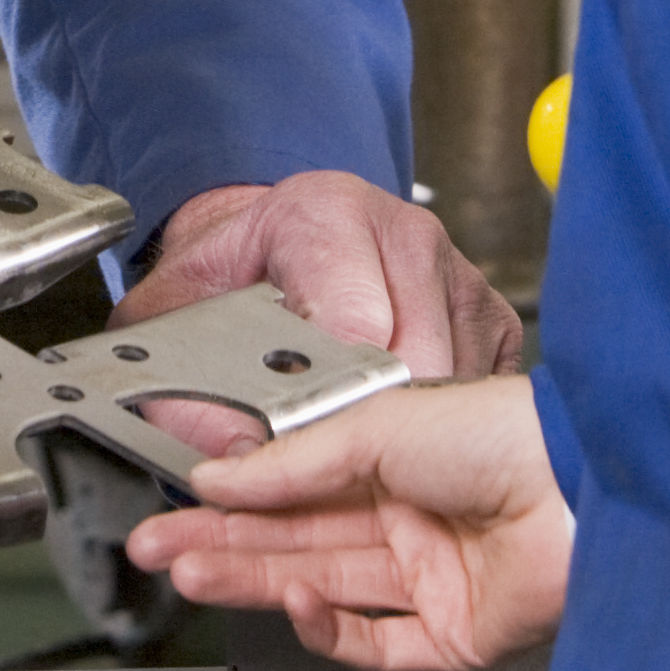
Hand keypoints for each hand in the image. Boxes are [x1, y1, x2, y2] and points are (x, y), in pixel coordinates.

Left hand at [118, 171, 522, 452]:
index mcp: (328, 213)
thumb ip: (183, 380)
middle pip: (414, 366)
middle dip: (368, 424)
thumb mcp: (178, 311)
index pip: (354, 322)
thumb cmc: (234, 273)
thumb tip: (232, 456)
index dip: (325, 396)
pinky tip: (393, 424)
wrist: (272, 239)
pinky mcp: (490, 317)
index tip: (296, 438)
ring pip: (450, 391)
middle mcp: (406, 235)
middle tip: (322, 457)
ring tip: (352, 439)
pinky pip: (475, 394)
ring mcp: (458, 275)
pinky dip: (437, 426)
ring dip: (406, 434)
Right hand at [121, 374, 573, 670]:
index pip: (293, 484)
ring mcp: (432, 576)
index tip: (181, 498)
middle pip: (297, 539)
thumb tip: (221, 474)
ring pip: (323, 587)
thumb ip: (292, 460)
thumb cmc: (503, 429)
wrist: (582, 484)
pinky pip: (376, 643)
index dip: (232, 497)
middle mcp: (412, 516)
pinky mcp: (454, 632)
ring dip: (255, 582)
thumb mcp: (374, 424)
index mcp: (394, 457)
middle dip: (222, 544)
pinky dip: (329, 630)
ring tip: (195, 574)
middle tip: (161, 548)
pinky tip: (293, 606)